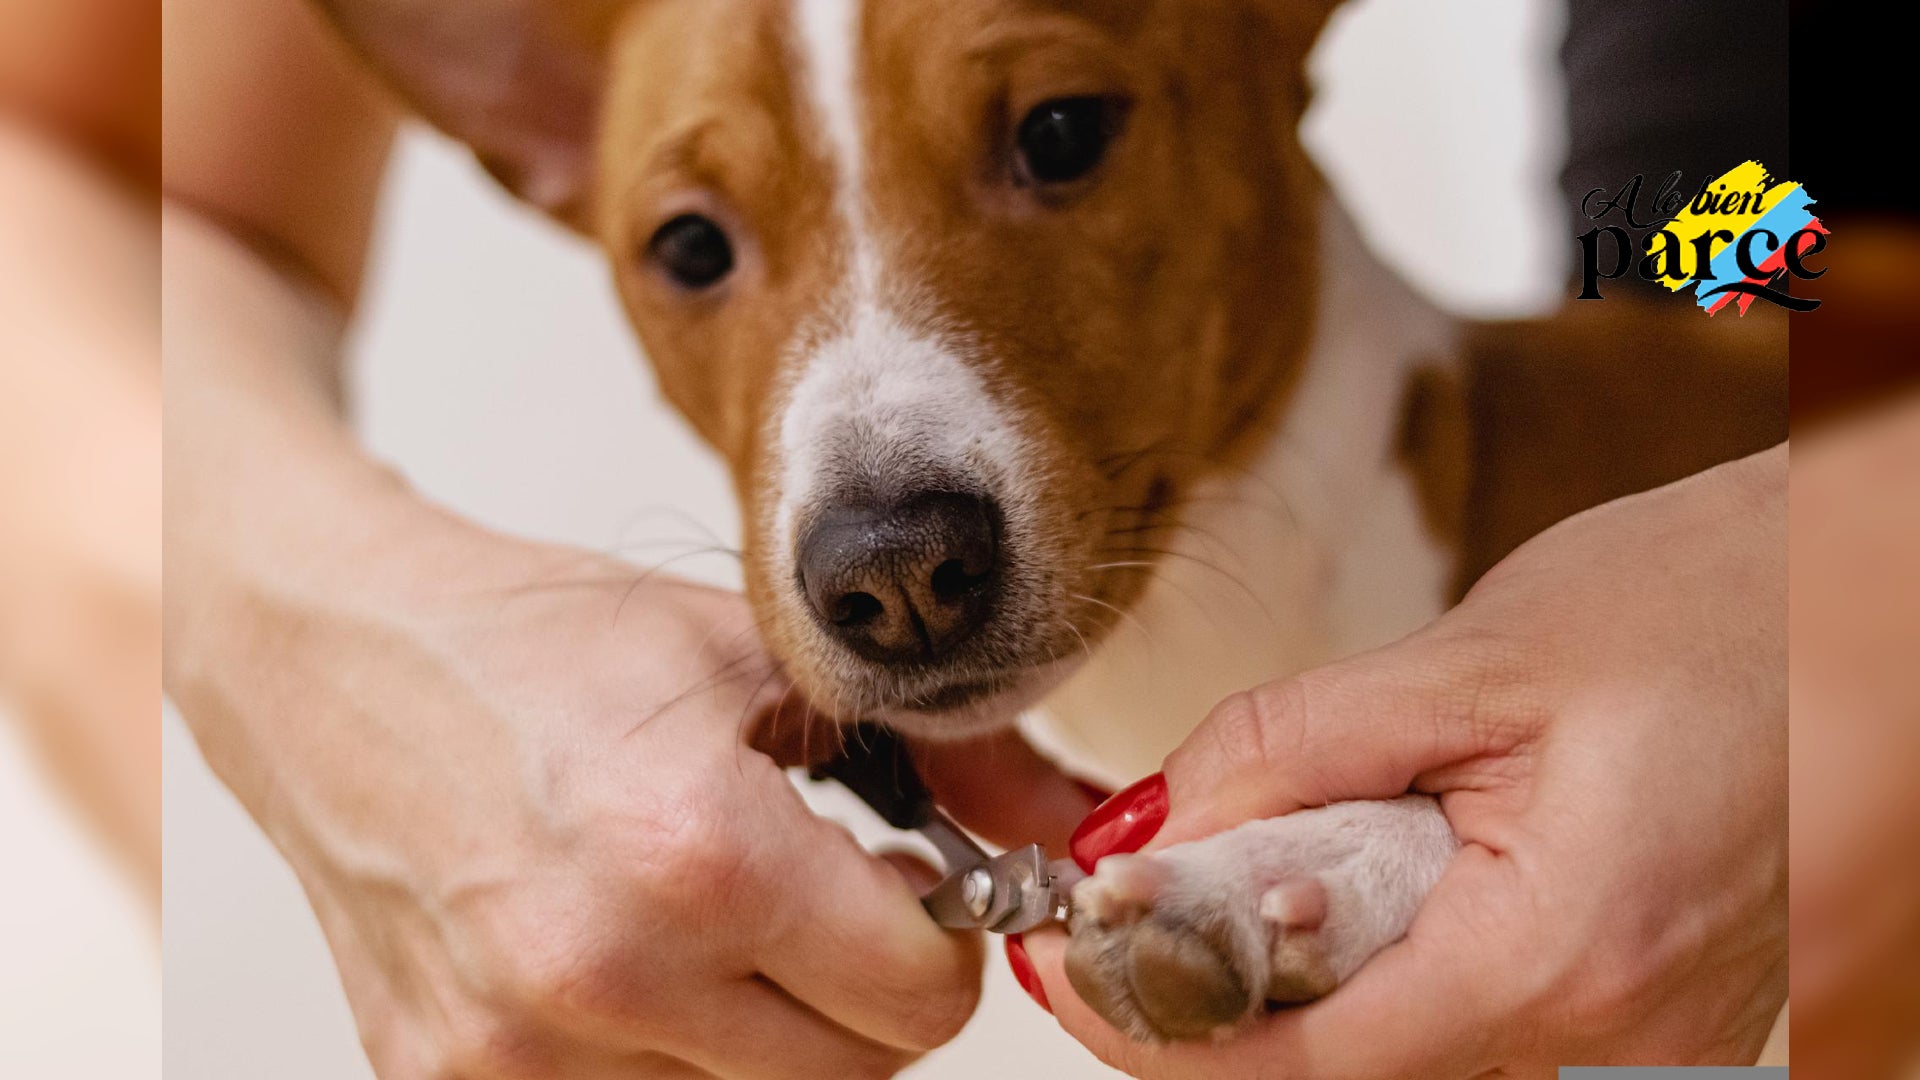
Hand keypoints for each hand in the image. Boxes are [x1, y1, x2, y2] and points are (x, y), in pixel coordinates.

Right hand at [169, 507, 1095, 1079]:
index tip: (914, 887)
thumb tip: (1075, 827)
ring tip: (716, 914)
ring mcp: (515, 1049)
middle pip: (851, 1076)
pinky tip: (636, 952)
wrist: (340, 660)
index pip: (922, 1005)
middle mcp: (601, 974)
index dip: (943, 939)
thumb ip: (948, 749)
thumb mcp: (762, 659)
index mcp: (698, 854)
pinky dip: (666, 1050)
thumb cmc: (548, 643)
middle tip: (826, 901)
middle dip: (868, 992)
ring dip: (767, 1029)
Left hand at [1022, 444, 1787, 1077]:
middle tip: (1153, 896)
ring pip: (1422, 1060)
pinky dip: (1405, 972)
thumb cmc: (1711, 604)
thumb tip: (1154, 826)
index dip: (1163, 1026)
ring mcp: (1659, 1045)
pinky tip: (1383, 879)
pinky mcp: (1670, 1018)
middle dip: (1230, 999)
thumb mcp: (1473, 659)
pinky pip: (1495, 1031)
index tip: (1070, 968)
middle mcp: (1624, 1041)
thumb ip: (1292, 750)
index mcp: (1566, 958)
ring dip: (1318, 983)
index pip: (1309, 1068)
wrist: (1874, 594)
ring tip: (1275, 865)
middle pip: (1358, 1076)